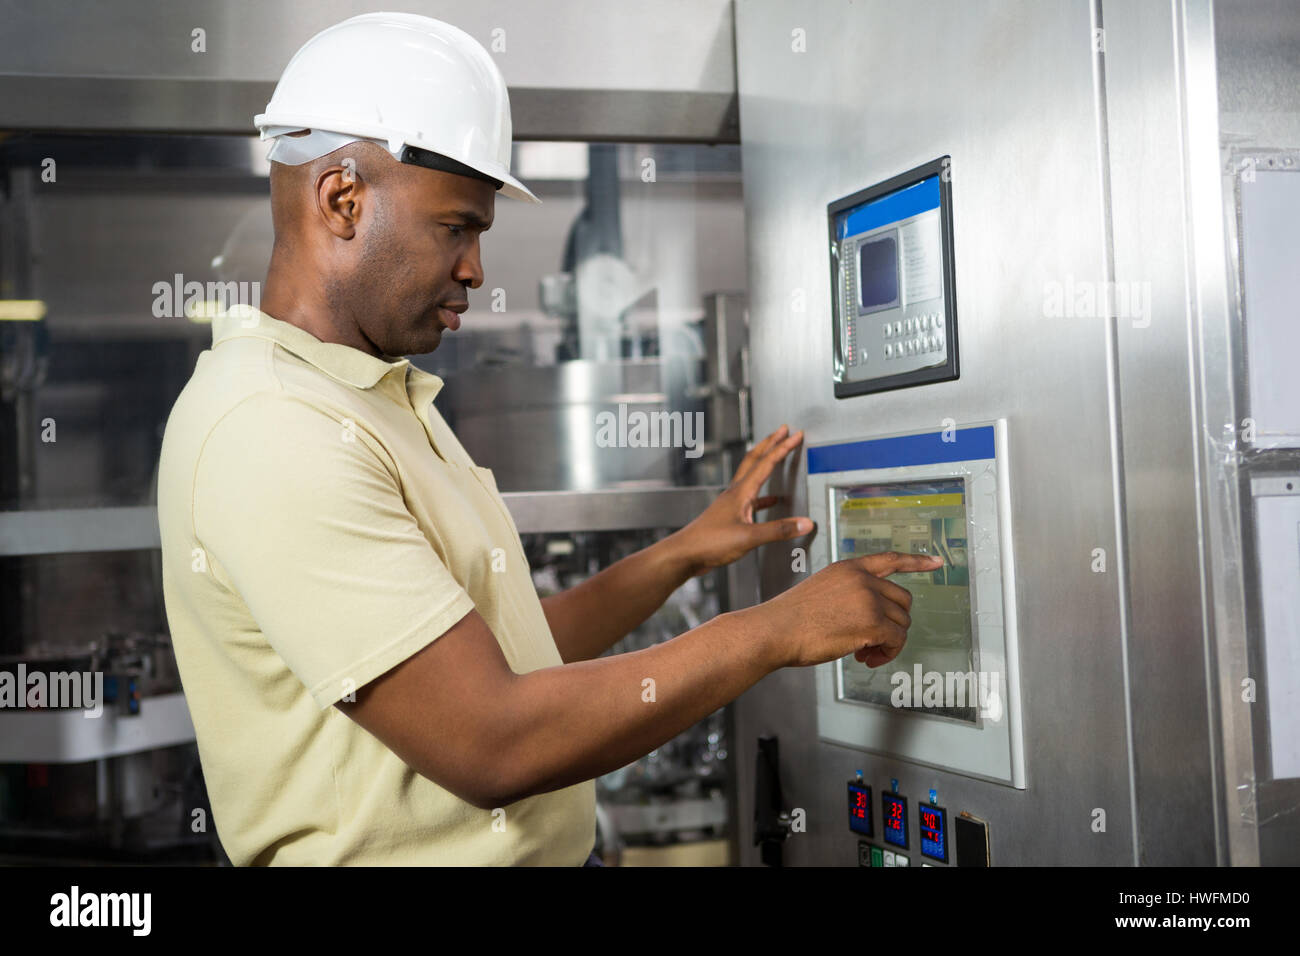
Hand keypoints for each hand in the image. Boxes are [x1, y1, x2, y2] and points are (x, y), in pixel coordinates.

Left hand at [667, 424, 811, 576]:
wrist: (686, 554)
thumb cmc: (709, 543)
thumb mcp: (749, 537)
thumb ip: (778, 530)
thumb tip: (804, 523)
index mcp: (740, 493)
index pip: (766, 463)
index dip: (783, 448)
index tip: (796, 435)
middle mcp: (735, 493)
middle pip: (754, 460)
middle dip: (770, 443)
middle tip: (783, 431)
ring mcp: (731, 503)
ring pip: (751, 476)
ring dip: (766, 463)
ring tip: (777, 457)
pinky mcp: (729, 516)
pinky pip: (751, 499)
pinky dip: (764, 496)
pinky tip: (771, 502)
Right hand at [759, 551, 944, 668]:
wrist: (775, 630)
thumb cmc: (791, 618)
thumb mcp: (822, 590)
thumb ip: (850, 594)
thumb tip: (873, 617)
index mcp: (849, 568)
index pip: (891, 559)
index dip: (917, 562)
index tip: (936, 562)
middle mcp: (863, 579)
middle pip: (902, 601)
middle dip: (893, 623)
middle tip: (874, 641)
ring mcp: (869, 600)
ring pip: (901, 623)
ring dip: (888, 642)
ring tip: (866, 653)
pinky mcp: (872, 623)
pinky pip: (896, 640)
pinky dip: (887, 653)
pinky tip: (867, 658)